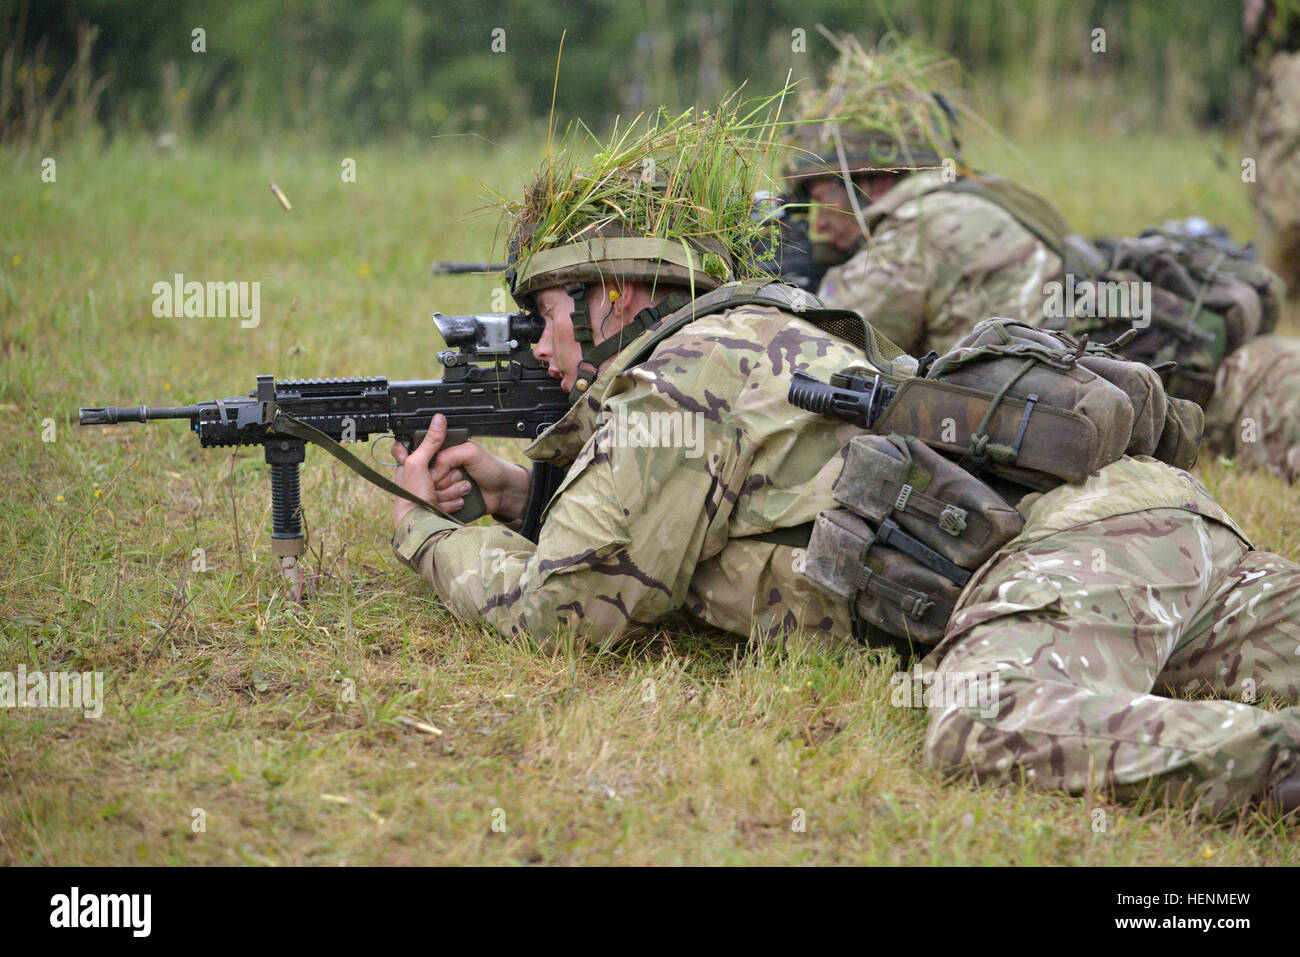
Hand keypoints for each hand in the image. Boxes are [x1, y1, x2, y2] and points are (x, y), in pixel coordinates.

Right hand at [391, 414, 531, 527]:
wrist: (504, 492)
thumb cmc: (491, 468)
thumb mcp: (470, 452)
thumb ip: (448, 455)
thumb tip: (431, 473)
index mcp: (443, 454)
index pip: (423, 462)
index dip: (432, 469)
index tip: (442, 472)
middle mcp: (440, 471)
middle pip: (425, 481)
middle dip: (443, 482)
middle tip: (460, 476)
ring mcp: (443, 488)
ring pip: (431, 495)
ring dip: (449, 493)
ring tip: (466, 487)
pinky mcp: (447, 503)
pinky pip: (439, 507)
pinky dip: (449, 505)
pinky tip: (462, 499)